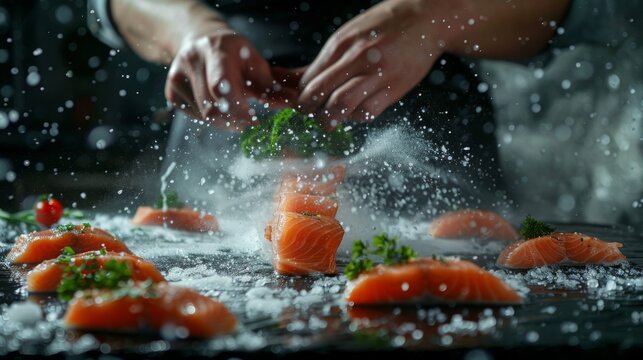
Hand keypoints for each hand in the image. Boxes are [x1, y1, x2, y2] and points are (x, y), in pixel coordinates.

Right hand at [165, 27, 298, 129]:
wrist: (200, 40)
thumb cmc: (234, 53)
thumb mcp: (254, 62)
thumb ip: (270, 86)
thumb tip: (291, 103)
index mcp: (215, 51)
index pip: (222, 87)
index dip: (239, 110)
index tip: (254, 119)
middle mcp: (191, 62)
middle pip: (212, 107)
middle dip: (234, 121)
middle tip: (249, 122)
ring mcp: (176, 77)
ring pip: (203, 116)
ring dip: (224, 122)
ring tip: (236, 113)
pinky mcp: (171, 92)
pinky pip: (194, 117)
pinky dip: (211, 120)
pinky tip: (219, 108)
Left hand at [298, 0, 439, 128]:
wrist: (424, 19)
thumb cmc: (383, 26)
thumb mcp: (350, 35)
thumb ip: (327, 59)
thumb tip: (300, 81)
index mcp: (342, 43)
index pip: (310, 77)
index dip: (301, 95)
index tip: (303, 101)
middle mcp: (357, 57)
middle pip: (320, 92)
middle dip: (309, 109)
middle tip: (312, 114)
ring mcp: (377, 73)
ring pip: (341, 105)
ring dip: (330, 118)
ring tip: (330, 119)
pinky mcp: (395, 88)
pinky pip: (367, 112)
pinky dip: (356, 117)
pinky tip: (356, 111)